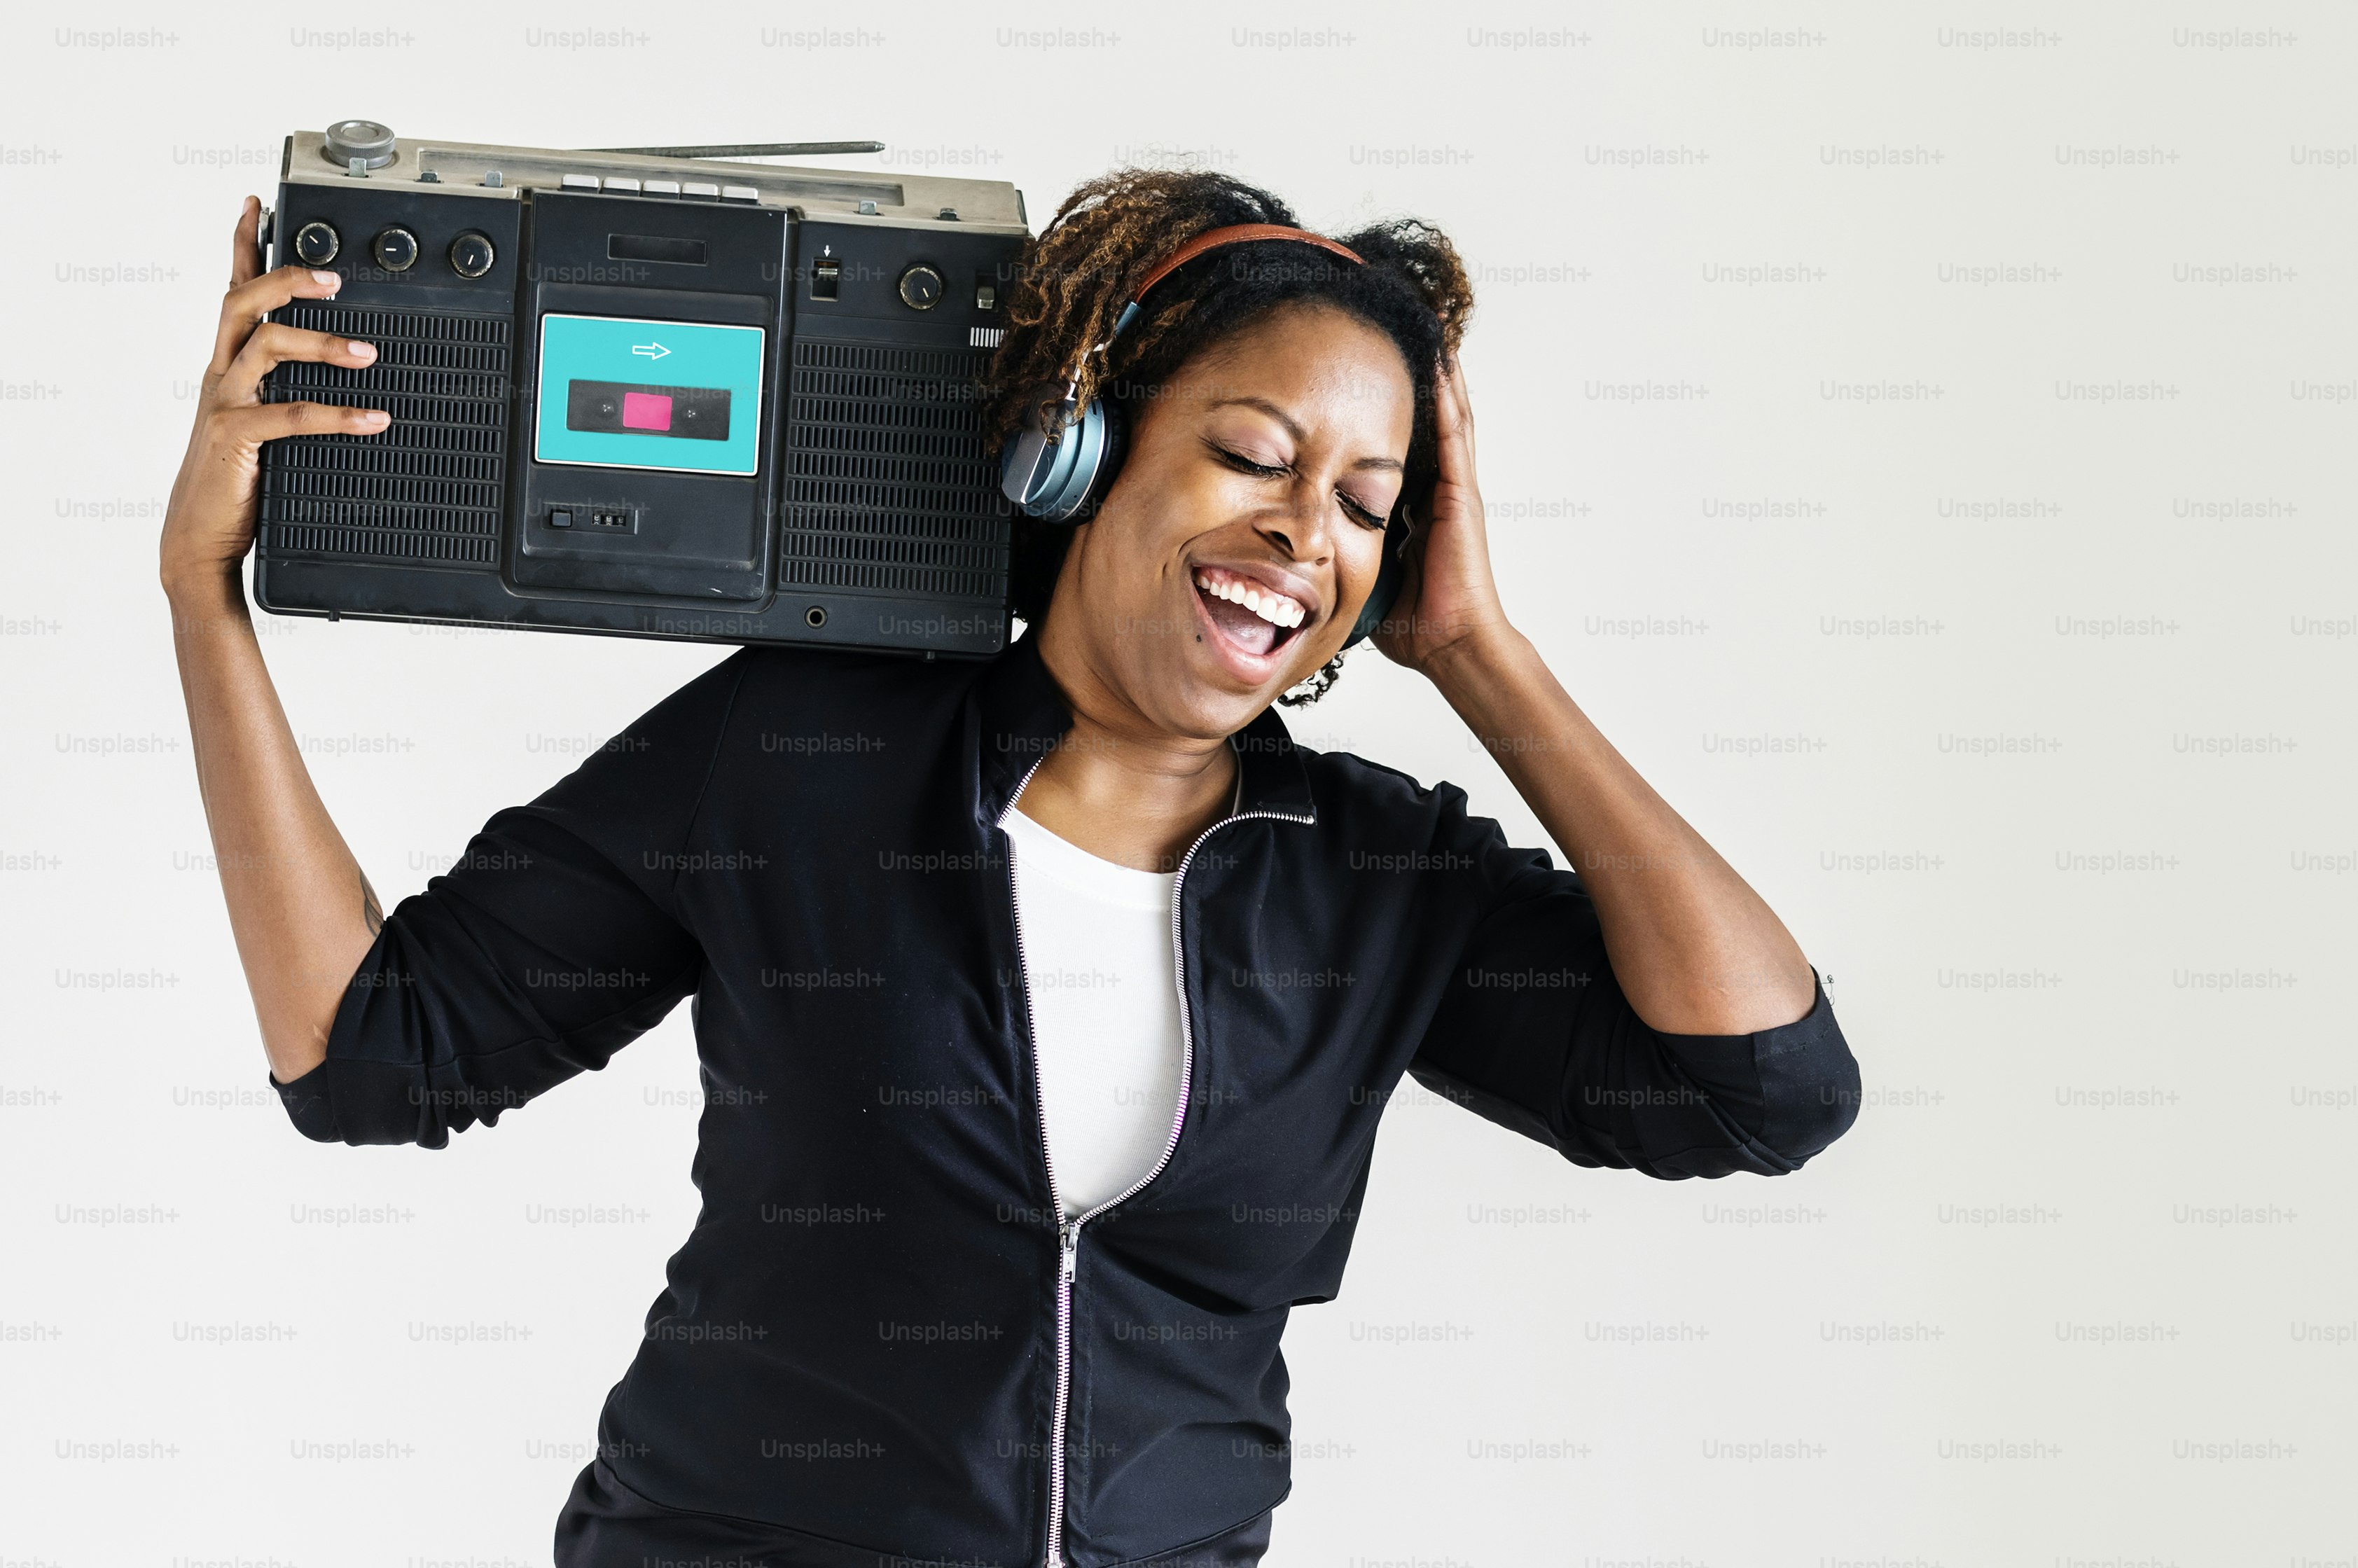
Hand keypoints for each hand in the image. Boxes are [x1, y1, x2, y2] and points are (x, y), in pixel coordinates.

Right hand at [160, 197, 388, 598]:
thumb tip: (340, 371)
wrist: (201, 540)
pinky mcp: (235, 438)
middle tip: (334, 277)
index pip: (232, 292)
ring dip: (321, 343)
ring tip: (368, 352)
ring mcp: (225, 404)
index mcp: (227, 367)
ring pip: (265, 347)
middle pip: (242, 302)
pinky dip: (336, 414)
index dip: (241, 245)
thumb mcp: (263, 425)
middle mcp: (221, 376)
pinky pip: (288, 415)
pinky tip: (373, 419)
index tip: (257, 205)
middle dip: (285, 279)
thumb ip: (286, 392)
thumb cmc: (236, 483)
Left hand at [1371, 353, 1517, 673]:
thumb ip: (1342, 551)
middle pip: (1428, 420)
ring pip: (1447, 416)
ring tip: (1429, 328)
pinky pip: (1454, 435)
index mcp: (1415, 508)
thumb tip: (1297, 545)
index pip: (1398, 446)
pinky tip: (1441, 362)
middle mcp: (1437, 491)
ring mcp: (1454, 489)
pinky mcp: (1461, 494)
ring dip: (1439, 372)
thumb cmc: (1411, 622)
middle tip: (1403, 330)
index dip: (1387, 409)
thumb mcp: (1363, 573)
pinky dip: (1450, 397)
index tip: (1367, 373)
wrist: (1449, 644)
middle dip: (1418, 377)